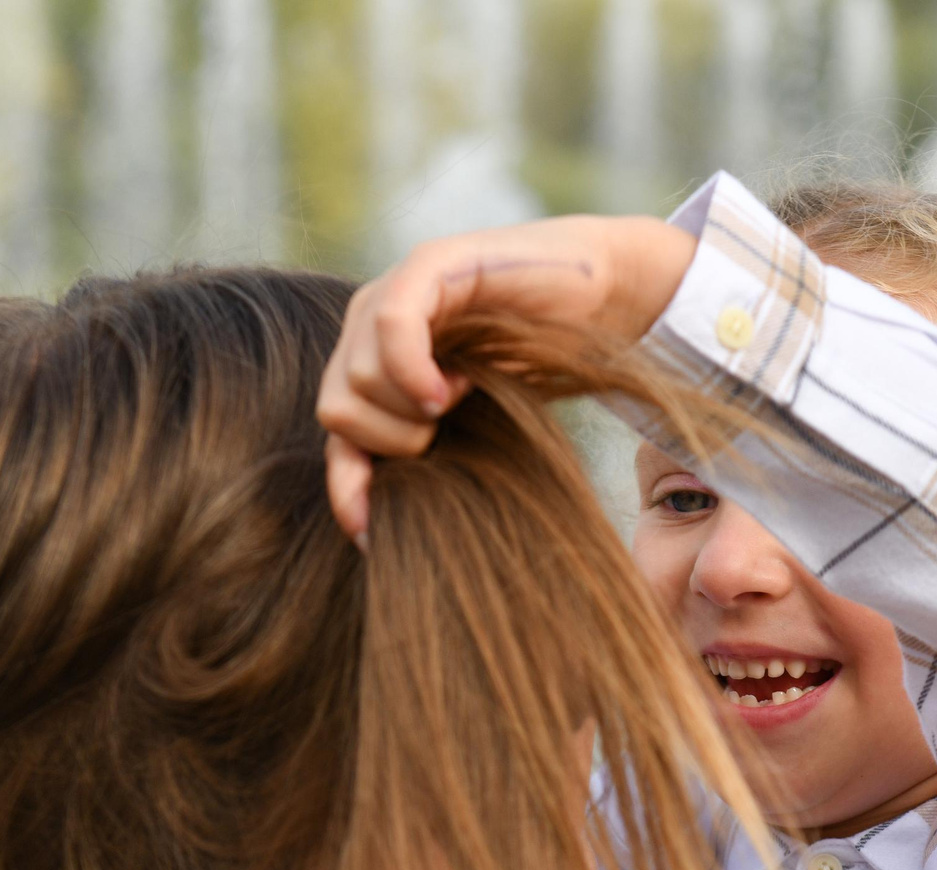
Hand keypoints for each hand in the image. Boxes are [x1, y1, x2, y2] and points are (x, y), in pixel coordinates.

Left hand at [315, 215, 695, 541]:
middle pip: (336, 410)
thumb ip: (423, 451)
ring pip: (358, 376)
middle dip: (391, 443)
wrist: (601, 298)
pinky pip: (394, 324)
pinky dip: (414, 371)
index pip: (335, 433)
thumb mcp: (471, 425)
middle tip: (443, 434)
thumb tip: (373, 532)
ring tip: (461, 393)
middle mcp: (370, 325)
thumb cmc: (541, 364)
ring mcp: (394, 290)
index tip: (372, 537)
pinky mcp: (430, 266)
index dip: (347, 489)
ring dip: (411, 408)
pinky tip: (450, 389)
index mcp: (374, 363)